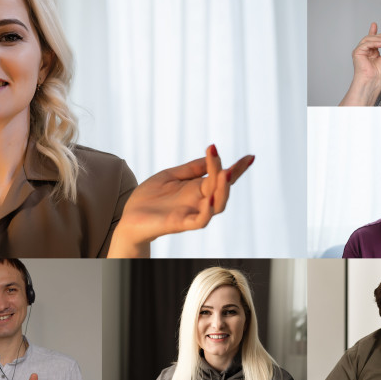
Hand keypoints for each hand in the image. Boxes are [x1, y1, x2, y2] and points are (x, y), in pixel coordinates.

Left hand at [109, 145, 254, 257]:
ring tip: (223, 173)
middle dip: (226, 173)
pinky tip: (209, 199)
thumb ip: (191, 168)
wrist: (130, 218)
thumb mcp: (171, 176)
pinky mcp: (180, 223)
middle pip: (222, 189)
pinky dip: (207, 211)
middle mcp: (199, 201)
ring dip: (222, 190)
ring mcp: (191, 213)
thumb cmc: (150, 198)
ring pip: (217, 205)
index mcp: (198, 189)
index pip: (222, 178)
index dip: (237, 169)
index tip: (250, 157)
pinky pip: (200, 220)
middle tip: (218, 156)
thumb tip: (212, 155)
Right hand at [341, 22, 380, 105]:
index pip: (374, 40)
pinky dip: (374, 42)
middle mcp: (366, 52)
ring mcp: (361, 52)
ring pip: (368, 39)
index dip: (377, 32)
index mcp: (373, 53)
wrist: (373, 81)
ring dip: (378, 38)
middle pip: (371, 38)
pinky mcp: (357, 53)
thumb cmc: (379, 74)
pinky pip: (365, 44)